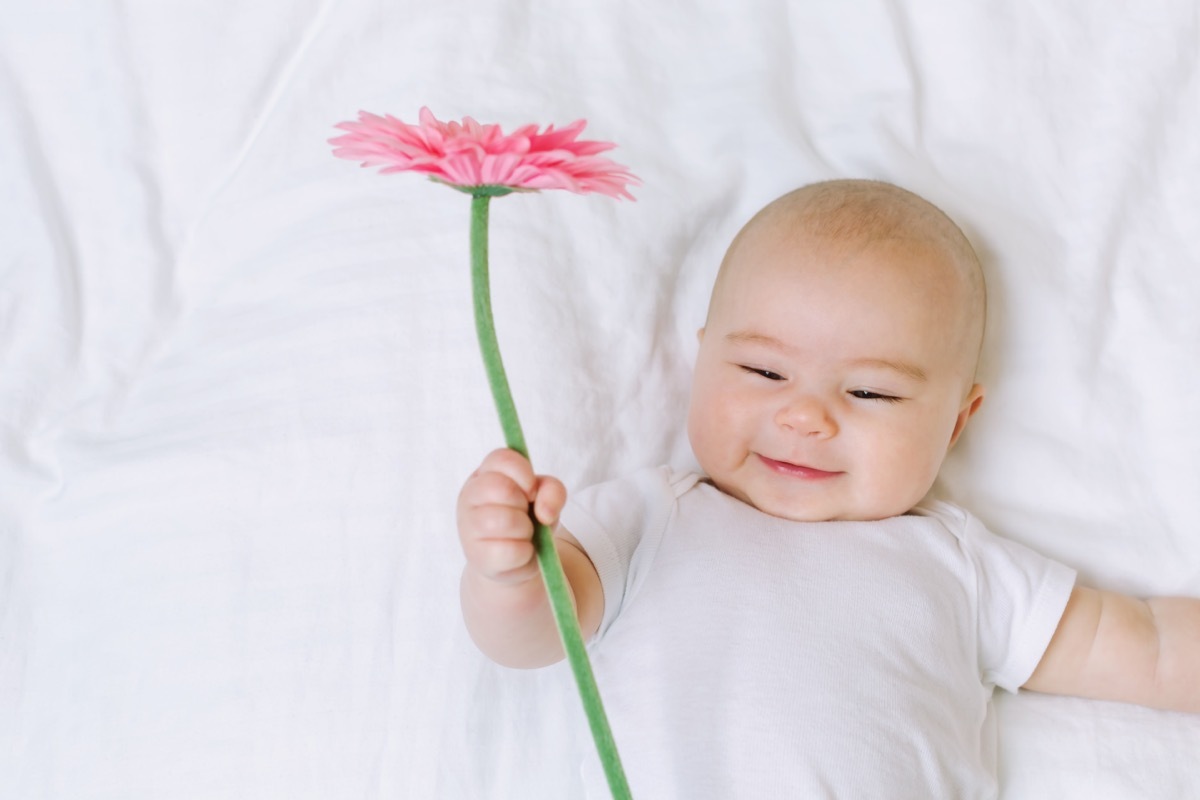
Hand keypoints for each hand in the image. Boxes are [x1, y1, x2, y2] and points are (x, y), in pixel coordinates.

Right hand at [456, 448, 566, 585]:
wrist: (515, 560)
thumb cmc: (527, 520)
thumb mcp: (544, 498)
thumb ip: (552, 491)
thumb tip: (544, 513)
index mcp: (485, 474)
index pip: (503, 459)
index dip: (524, 475)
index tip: (531, 491)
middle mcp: (470, 496)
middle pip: (503, 489)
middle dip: (524, 505)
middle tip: (523, 515)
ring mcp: (469, 527)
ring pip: (505, 520)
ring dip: (526, 530)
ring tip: (522, 534)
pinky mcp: (477, 556)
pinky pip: (511, 550)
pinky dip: (525, 552)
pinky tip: (519, 552)